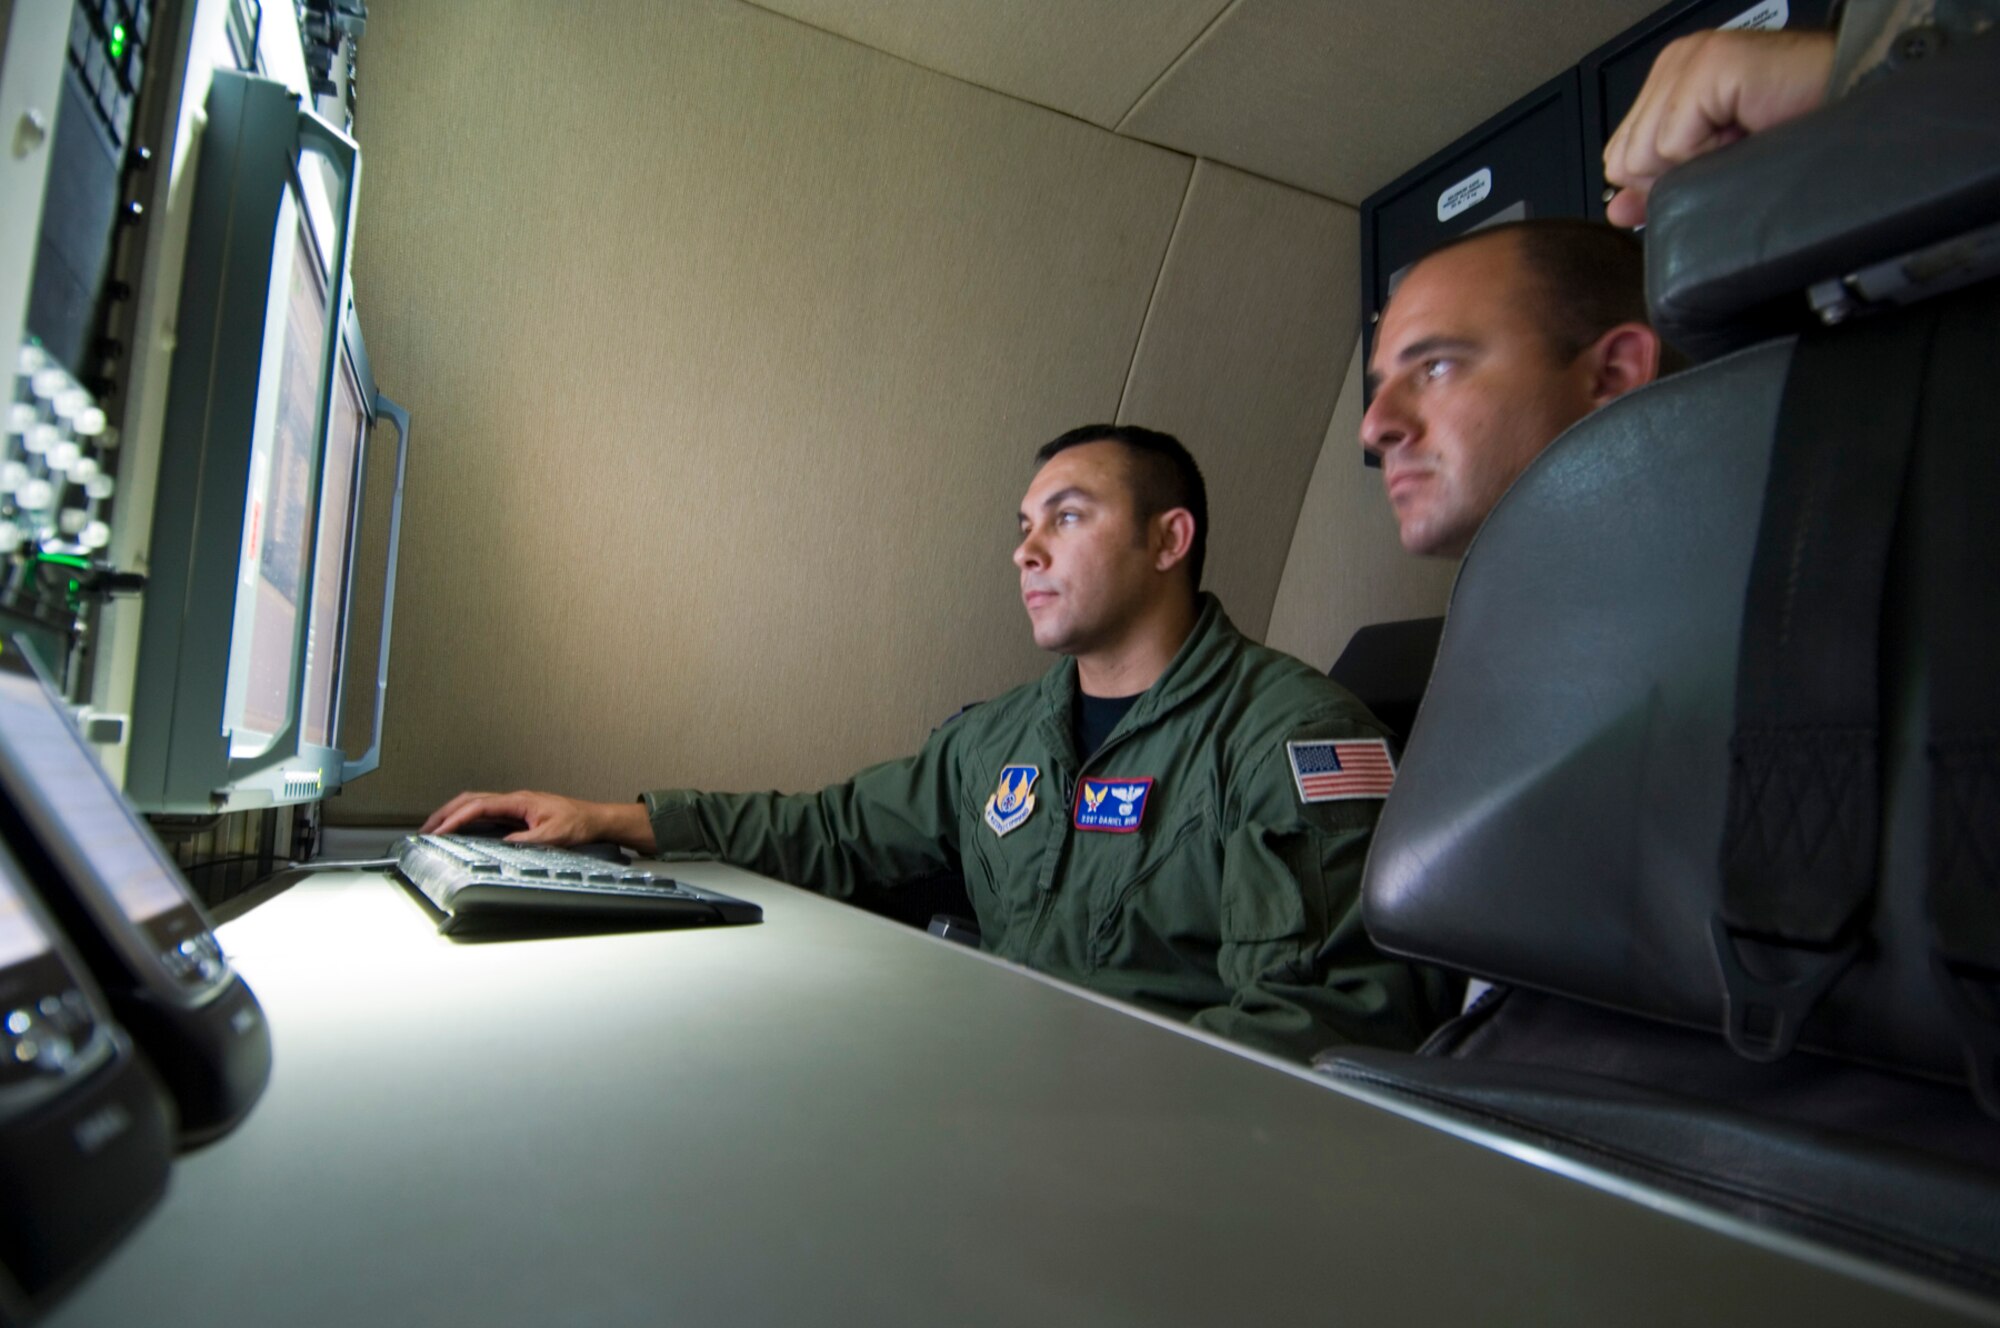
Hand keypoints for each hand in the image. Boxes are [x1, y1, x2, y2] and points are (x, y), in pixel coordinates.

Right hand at [420, 789, 657, 852]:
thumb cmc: (579, 823)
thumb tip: (502, 844)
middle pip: (470, 800)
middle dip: (445, 813)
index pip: (479, 807)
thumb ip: (526, 840)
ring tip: (435, 828)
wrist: (596, 819)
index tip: (439, 831)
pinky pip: (485, 811)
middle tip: (426, 830)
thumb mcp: (553, 836)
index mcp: (519, 801)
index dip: (456, 819)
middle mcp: (514, 799)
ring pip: (476, 803)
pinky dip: (467, 817)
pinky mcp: (518, 812)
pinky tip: (460, 828)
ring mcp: (515, 804)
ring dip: (453, 814)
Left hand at [1603, 28, 1834, 226]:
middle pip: (1626, 158)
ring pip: (1645, 154)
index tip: (1711, 163)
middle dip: (1677, 172)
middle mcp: (1674, 64)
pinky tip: (1746, 130)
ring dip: (1698, 163)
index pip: (1621, 154)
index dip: (1660, 178)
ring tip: (1742, 137)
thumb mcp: (1713, 165)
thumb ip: (1659, 184)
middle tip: (1732, 149)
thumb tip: (1616, 210)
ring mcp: (1688, 60)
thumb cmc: (1795, 129)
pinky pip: (1673, 144)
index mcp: (1668, 81)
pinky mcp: (1707, 67)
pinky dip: (1711, 154)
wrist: (1852, 103)